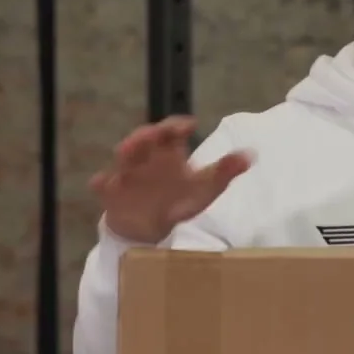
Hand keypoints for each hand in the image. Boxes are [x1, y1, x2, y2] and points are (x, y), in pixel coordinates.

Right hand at [89, 117, 251, 244]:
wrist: (150, 228)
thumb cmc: (177, 201)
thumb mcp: (203, 190)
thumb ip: (225, 172)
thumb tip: (251, 155)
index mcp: (167, 153)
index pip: (171, 132)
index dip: (177, 125)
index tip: (189, 125)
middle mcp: (146, 158)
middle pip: (143, 139)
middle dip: (147, 135)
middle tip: (154, 133)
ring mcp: (126, 174)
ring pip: (122, 159)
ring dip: (125, 153)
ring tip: (126, 150)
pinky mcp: (112, 194)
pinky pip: (103, 186)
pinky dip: (101, 184)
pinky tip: (101, 183)